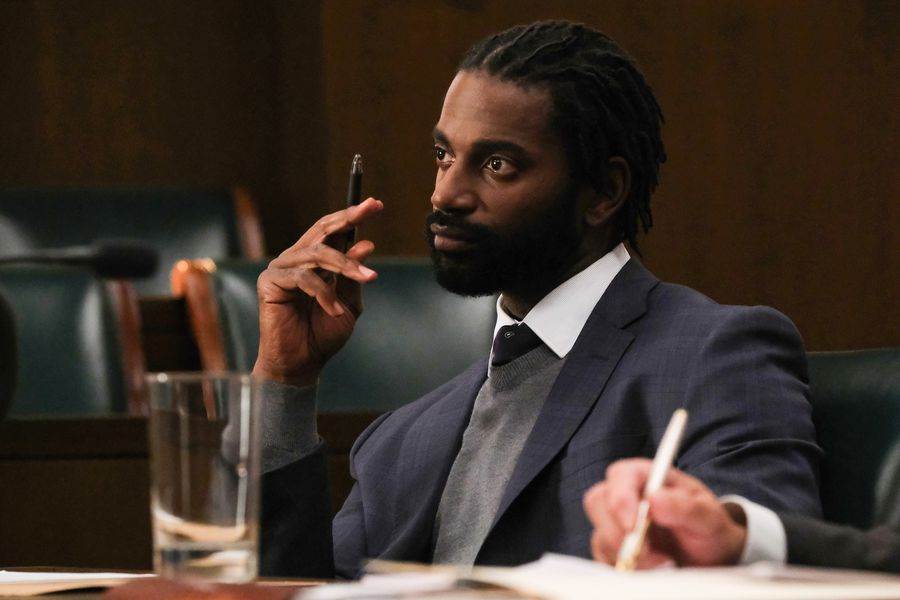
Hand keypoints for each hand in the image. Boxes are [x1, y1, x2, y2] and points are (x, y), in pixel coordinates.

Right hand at [253, 198, 383, 385]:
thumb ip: (354, 276)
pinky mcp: (270, 281)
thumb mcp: (349, 302)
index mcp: (315, 261)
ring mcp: (281, 268)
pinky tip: (334, 311)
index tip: (375, 204)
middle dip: (348, 218)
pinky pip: (303, 278)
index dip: (352, 215)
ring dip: (346, 265)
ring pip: (318, 253)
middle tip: (369, 210)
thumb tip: (366, 244)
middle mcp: (297, 258)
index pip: (333, 230)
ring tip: (367, 279)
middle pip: (323, 230)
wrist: (303, 363)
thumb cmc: (324, 334)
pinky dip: (323, 294)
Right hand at [583, 458, 747, 567]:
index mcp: (647, 476)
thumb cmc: (708, 528)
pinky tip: (649, 567)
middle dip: (619, 532)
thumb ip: (685, 507)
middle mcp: (627, 494)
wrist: (710, 556)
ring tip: (661, 562)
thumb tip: (655, 498)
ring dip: (627, 554)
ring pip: (600, 533)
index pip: (620, 475)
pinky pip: (603, 556)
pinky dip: (624, 566)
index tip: (633, 527)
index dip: (621, 499)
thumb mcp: (709, 517)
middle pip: (599, 502)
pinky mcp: (612, 545)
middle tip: (649, 552)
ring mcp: (616, 520)